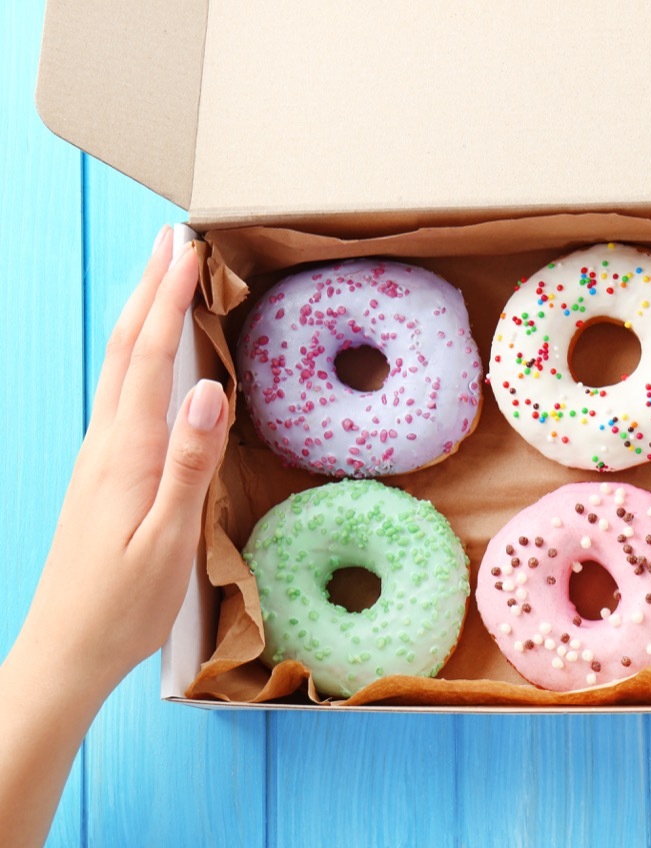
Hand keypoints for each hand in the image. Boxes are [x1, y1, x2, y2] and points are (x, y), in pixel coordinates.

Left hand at [0, 226, 227, 846]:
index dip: (168, 299)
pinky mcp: (104, 475)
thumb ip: (190, 463)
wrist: (67, 649)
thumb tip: (210, 391)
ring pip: (119, 369)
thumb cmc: (124, 604)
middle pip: (126, 349)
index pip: (150, 358)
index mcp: (126, 454)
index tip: (185, 249)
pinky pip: (122, 396)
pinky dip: (139, 357)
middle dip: (149, 289)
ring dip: (141, 317)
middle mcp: (107, 444)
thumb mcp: (168, 540)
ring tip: (162, 281)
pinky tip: (152, 360)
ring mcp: (100, 459)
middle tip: (170, 240)